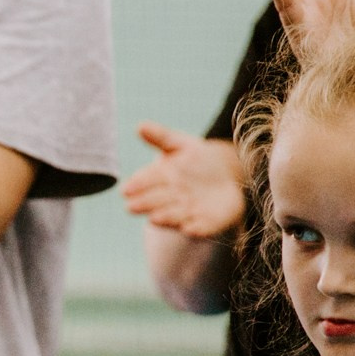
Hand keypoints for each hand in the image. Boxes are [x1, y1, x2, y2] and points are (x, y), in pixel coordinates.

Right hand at [122, 125, 247, 238]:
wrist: (227, 177)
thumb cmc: (197, 161)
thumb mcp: (181, 144)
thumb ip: (161, 137)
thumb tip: (140, 126)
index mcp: (160, 178)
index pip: (145, 182)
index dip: (136, 186)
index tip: (126, 189)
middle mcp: (170, 198)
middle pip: (154, 201)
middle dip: (144, 204)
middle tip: (131, 206)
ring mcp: (187, 212)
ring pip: (173, 216)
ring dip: (164, 217)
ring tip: (154, 218)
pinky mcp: (205, 224)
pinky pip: (200, 228)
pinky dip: (195, 229)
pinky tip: (190, 229)